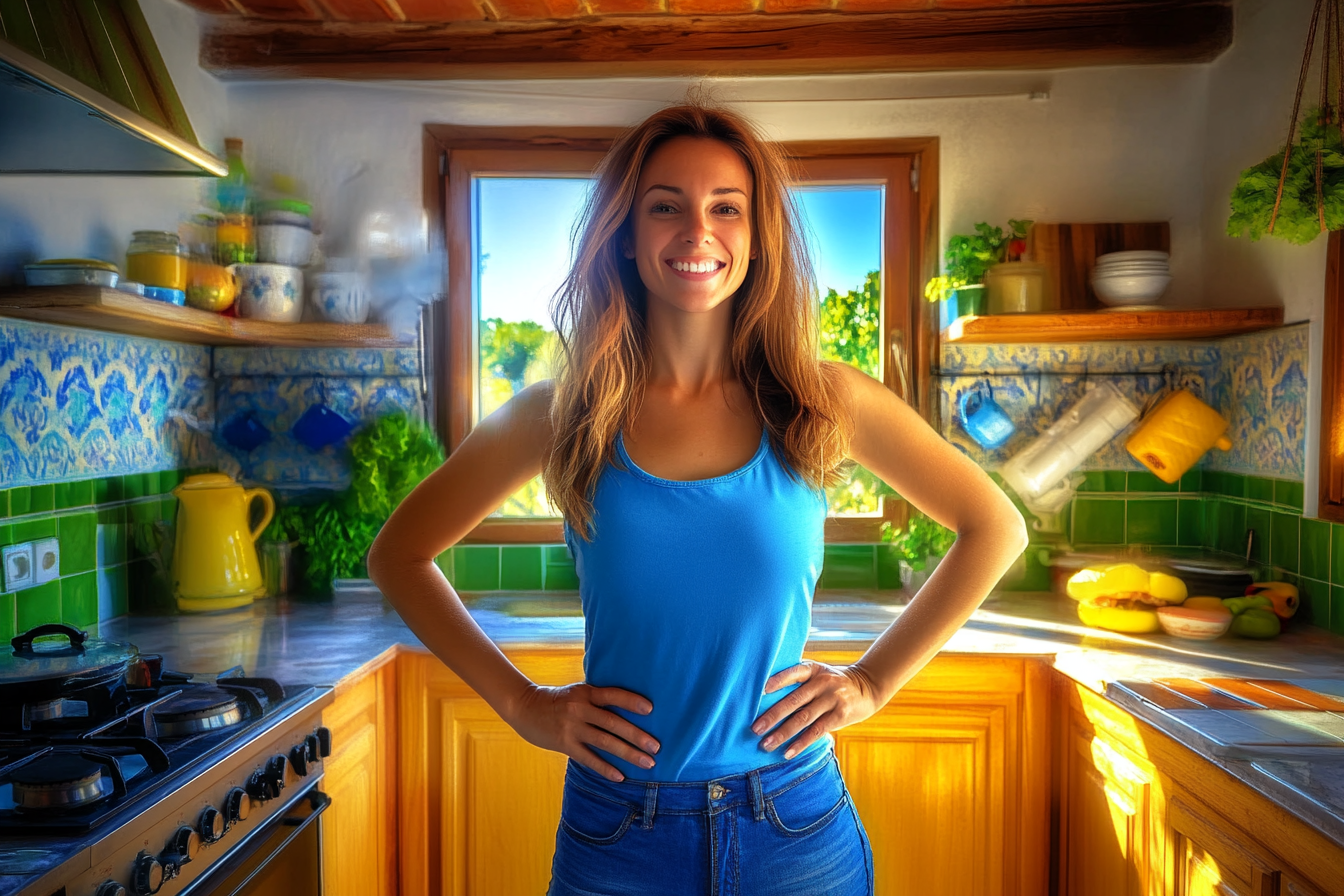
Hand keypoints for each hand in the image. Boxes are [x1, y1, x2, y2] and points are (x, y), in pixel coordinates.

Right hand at [507, 683, 659, 781]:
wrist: (525, 708)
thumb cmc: (558, 699)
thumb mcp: (577, 691)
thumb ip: (597, 698)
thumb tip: (628, 708)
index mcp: (586, 692)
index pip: (613, 695)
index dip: (631, 701)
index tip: (651, 710)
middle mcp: (579, 708)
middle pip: (613, 723)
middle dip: (637, 736)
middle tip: (657, 747)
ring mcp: (571, 727)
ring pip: (605, 742)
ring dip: (629, 754)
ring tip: (648, 763)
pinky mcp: (564, 744)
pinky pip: (588, 758)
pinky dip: (605, 768)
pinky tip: (620, 777)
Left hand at [751, 662, 882, 759]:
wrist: (867, 687)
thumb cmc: (832, 682)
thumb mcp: (818, 673)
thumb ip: (799, 681)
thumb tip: (765, 698)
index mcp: (813, 669)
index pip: (792, 672)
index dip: (777, 680)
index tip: (759, 691)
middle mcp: (822, 682)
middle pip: (794, 700)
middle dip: (773, 716)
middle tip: (755, 729)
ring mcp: (832, 699)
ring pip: (803, 718)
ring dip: (783, 733)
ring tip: (766, 744)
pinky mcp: (840, 715)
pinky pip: (817, 731)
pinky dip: (801, 743)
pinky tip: (787, 752)